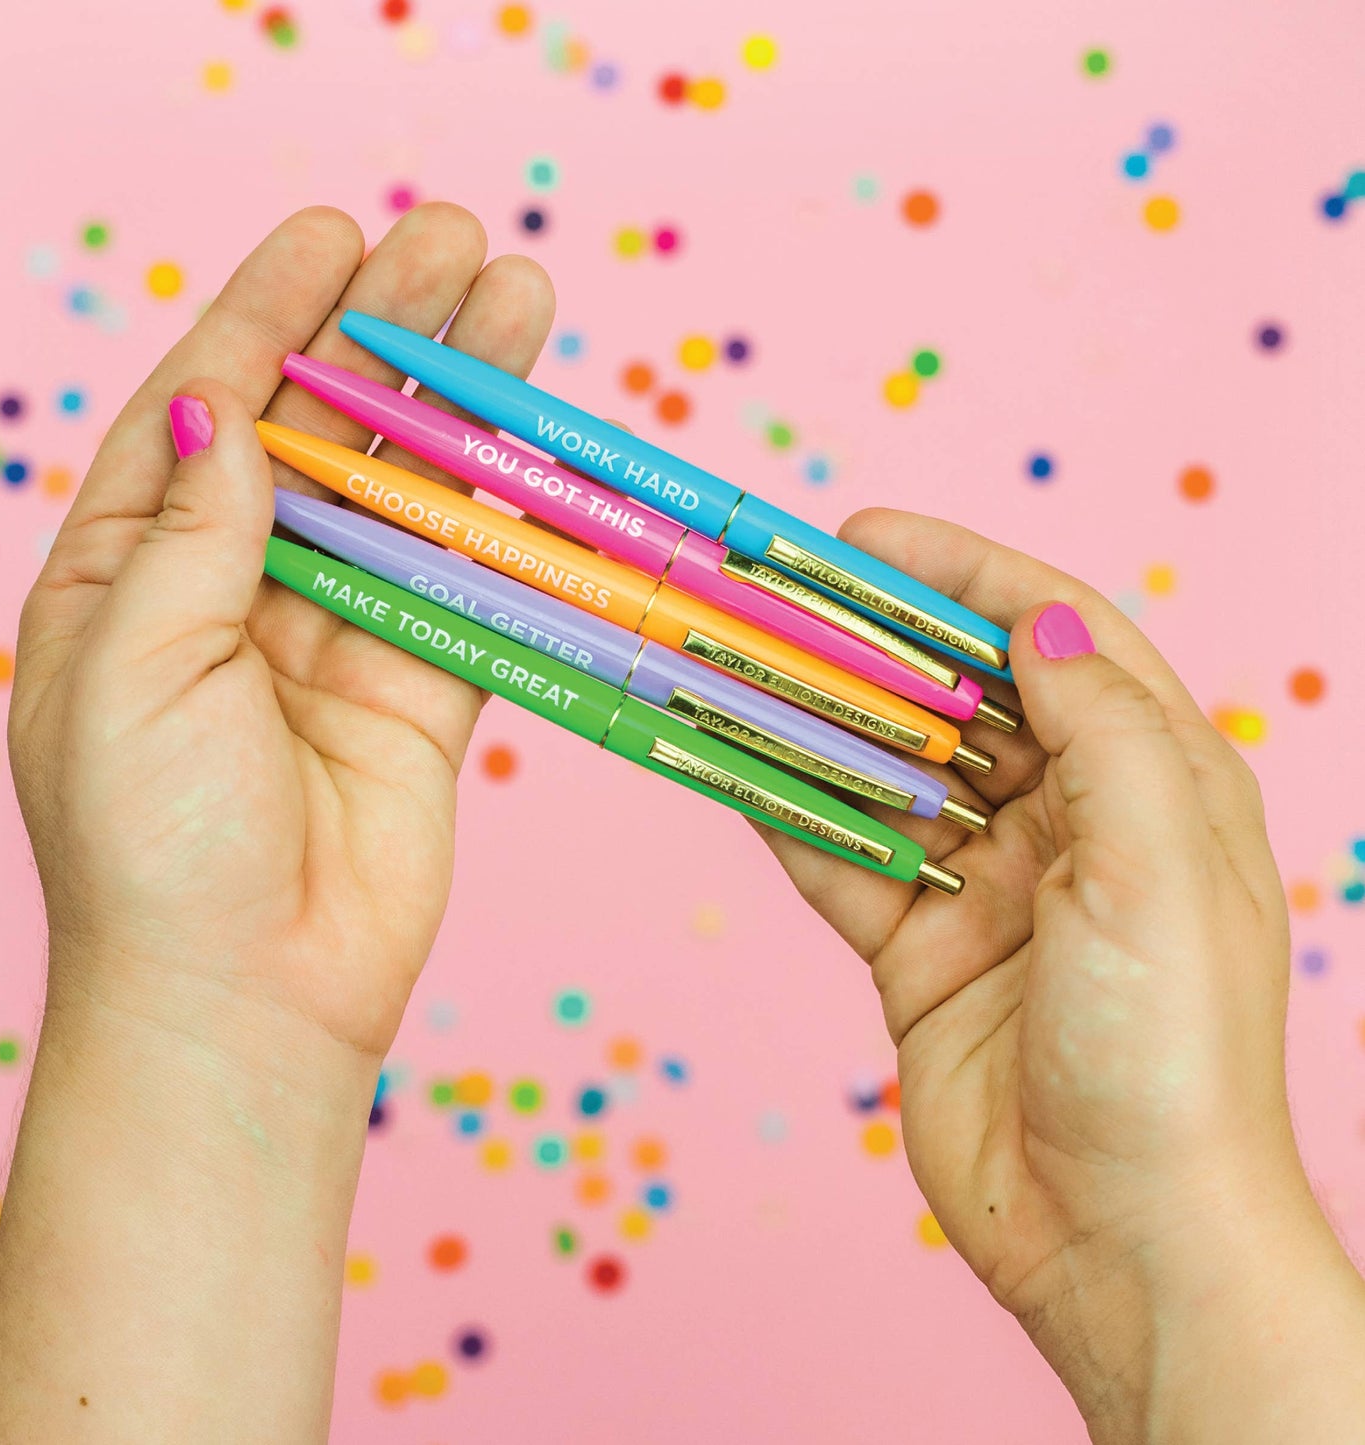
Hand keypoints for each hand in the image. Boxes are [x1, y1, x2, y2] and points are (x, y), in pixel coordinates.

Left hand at [13, 202, 552, 1057]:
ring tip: (516, 298)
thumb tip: (226, 405)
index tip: (333, 235)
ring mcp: (339, 635)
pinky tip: (543, 444)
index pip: (209, 408)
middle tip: (456, 242)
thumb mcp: (132, 665)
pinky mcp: (424, 688)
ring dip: (463, 402)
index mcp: (133, 571)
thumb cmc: (150, 846)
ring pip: (411, 493)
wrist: (244, 997)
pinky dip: (508, 515)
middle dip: (388, 335)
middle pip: (324, 431)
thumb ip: (194, 531)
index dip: (270, 314)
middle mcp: (238, 589)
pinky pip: (472, 583)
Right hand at [764, 510, 1364, 1440]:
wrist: (1119, 1238)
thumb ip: (1101, 729)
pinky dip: (788, 814)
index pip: (1056, 637)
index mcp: (1152, 784)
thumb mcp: (1155, 867)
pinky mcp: (921, 953)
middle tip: (773, 596)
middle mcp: (1070, 823)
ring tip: (733, 667)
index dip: (963, 576)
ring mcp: (989, 889)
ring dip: (814, 725)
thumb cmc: (1170, 1052)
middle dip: (868, 644)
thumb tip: (1038, 620)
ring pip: (886, 774)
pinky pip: (842, 861)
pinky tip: (730, 766)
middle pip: (954, 698)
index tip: (869, 538)